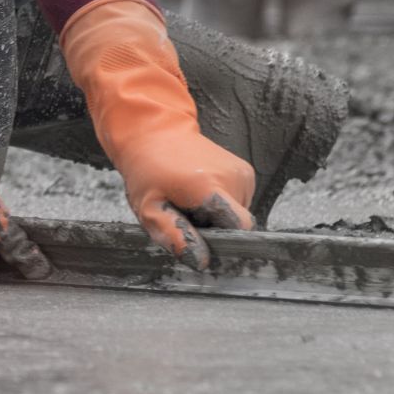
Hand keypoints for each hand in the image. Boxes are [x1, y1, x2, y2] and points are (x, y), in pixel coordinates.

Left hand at [61, 0, 254, 268]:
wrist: (155, 131)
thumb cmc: (148, 172)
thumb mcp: (150, 209)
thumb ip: (175, 236)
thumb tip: (202, 262)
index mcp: (211, 187)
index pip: (240, 229)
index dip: (225, 243)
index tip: (205, 244)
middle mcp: (233, 178)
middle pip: (237, 225)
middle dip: (215, 230)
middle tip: (186, 216)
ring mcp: (243, 173)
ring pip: (238, 215)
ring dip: (215, 217)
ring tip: (190, 201)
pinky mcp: (245, 172)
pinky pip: (238, 203)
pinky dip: (221, 205)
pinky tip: (200, 193)